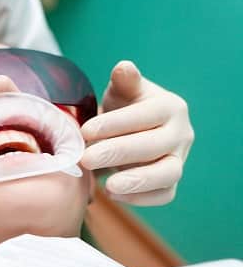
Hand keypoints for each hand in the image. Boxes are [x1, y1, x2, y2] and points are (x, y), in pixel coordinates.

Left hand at [80, 61, 193, 205]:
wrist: (131, 130)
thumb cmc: (125, 107)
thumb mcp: (122, 91)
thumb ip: (124, 81)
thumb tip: (124, 67)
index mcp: (170, 107)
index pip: (146, 115)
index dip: (116, 124)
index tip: (85, 131)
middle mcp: (181, 134)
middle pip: (155, 146)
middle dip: (118, 153)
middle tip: (86, 159)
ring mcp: (179, 159)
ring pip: (168, 173)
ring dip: (138, 181)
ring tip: (107, 186)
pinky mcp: (171, 182)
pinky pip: (164, 194)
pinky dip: (141, 199)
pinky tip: (112, 195)